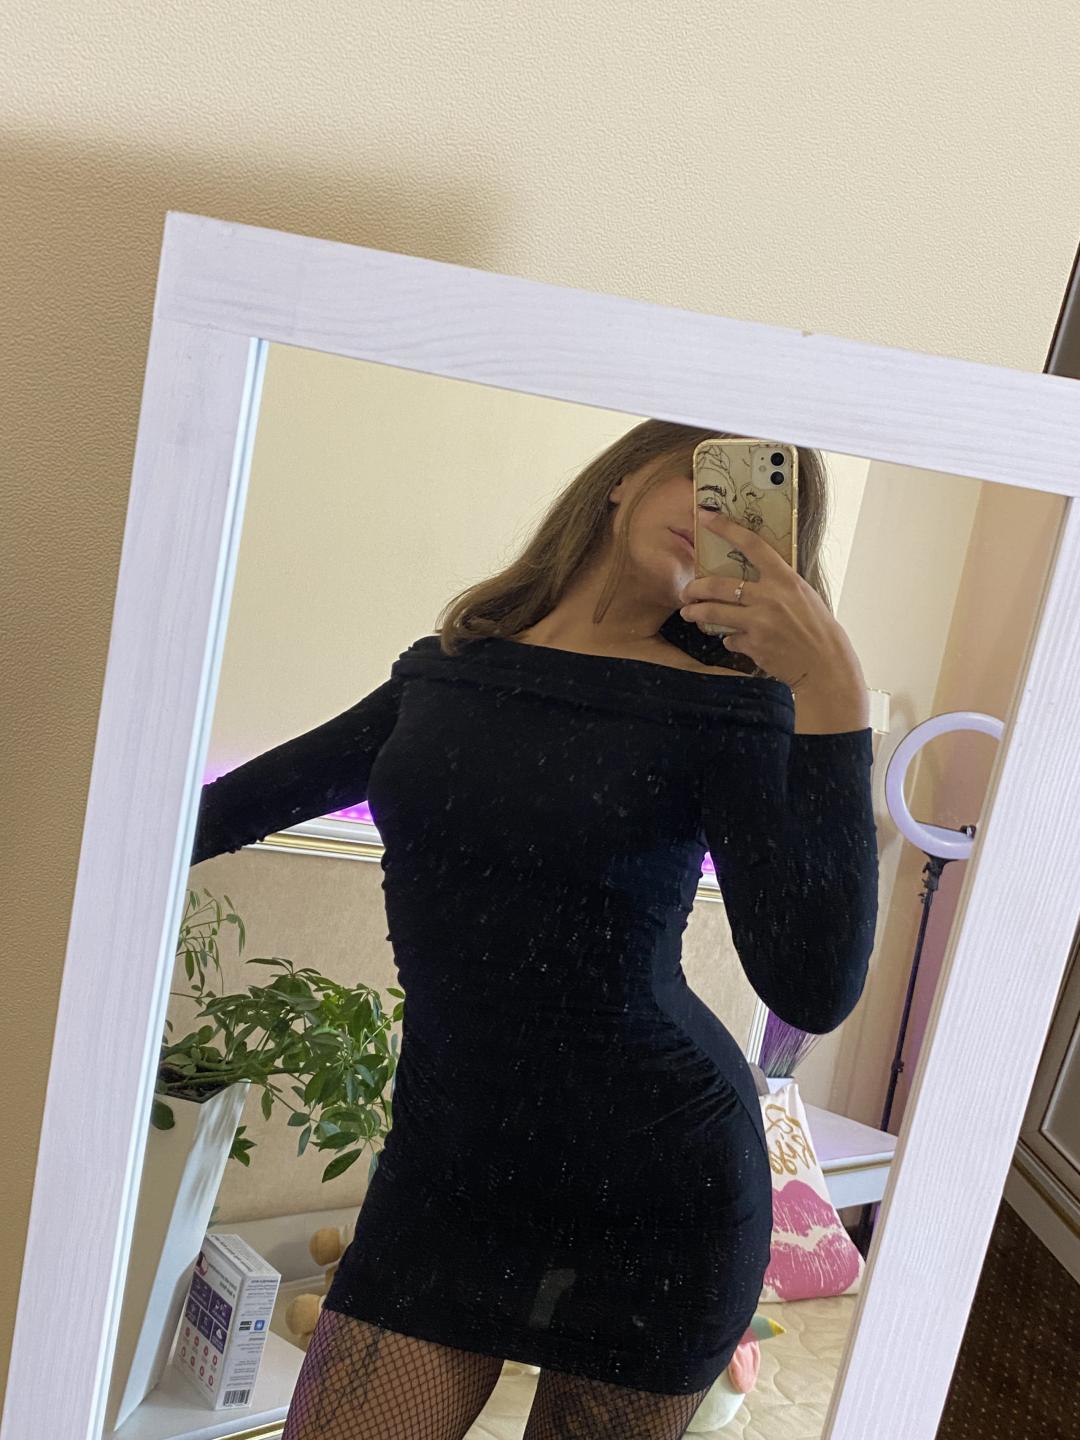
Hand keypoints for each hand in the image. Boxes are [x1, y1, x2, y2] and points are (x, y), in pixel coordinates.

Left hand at [679, 510, 863, 697]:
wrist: (825, 664)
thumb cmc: (816, 627)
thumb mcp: (802, 595)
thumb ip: (778, 583)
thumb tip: (751, 573)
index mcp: (786, 579)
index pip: (752, 544)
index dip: (726, 528)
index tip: (705, 517)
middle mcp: (771, 597)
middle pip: (719, 585)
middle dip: (695, 588)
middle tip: (686, 591)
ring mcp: (760, 622)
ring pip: (714, 613)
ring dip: (695, 613)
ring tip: (688, 613)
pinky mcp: (754, 645)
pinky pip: (730, 638)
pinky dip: (730, 639)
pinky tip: (737, 640)